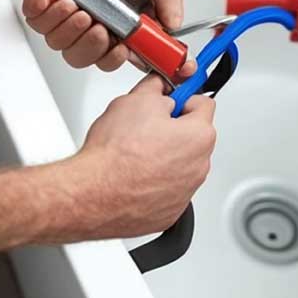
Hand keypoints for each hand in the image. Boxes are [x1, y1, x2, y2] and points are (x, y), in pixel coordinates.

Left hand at [6, 0, 193, 72]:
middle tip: (98, 26)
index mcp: (121, 18)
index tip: (126, 50)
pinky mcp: (38, 8)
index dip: (125, 59)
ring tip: (72, 2)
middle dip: (92, 45)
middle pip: (90, 58)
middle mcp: (94, 20)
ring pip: (60, 45)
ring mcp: (64, 17)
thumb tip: (175, 27)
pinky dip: (42, 10)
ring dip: (66, 25)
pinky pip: (36, 23)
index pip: (125, 55)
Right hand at [69, 75, 215, 237]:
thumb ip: (157, 87)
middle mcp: (199, 166)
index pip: (203, 104)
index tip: (172, 99)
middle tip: (146, 126)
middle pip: (193, 136)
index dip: (183, 98)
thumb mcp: (136, 100)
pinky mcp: (170, 210)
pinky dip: (157, 181)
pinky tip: (136, 175)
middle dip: (174, 128)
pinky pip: (169, 188)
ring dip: (165, 156)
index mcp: (199, 136)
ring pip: (181, 163)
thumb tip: (159, 87)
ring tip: (136, 153)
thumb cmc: (115, 153)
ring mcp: (186, 191)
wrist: (94, 193)